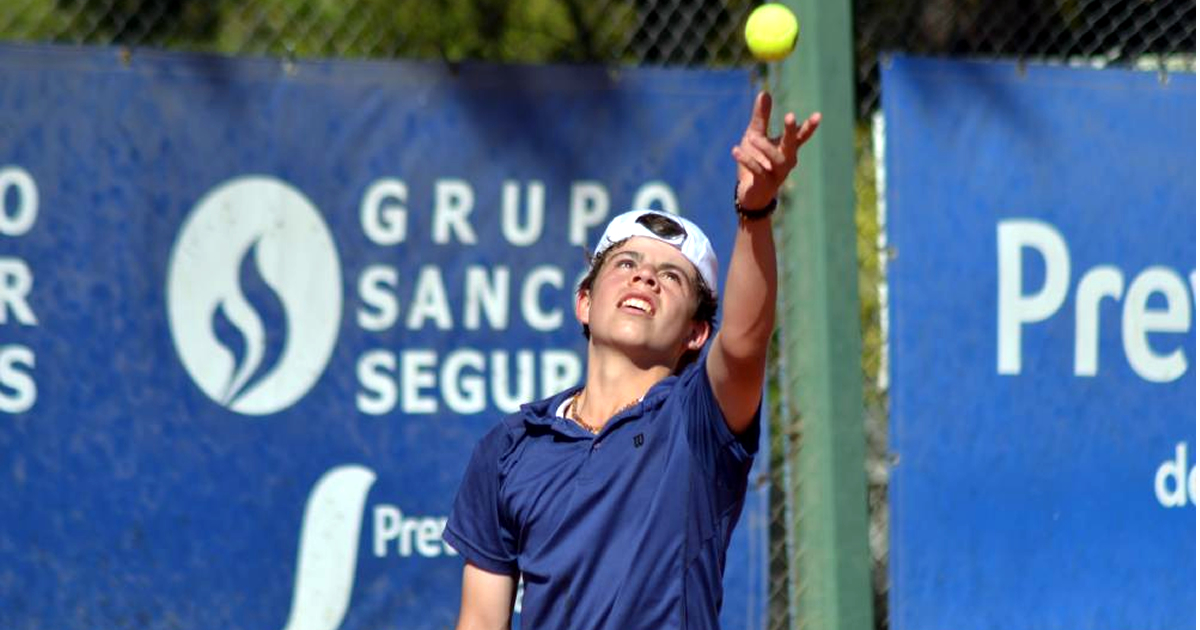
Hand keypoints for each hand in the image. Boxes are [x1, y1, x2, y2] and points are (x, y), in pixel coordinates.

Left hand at [731, 91, 820, 210]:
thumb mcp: (755, 135)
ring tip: (751, 137)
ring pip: (777, 159)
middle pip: (792, 145)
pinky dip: (748, 161)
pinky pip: (759, 171)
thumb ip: (761, 117)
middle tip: (790, 115)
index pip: (800, 136)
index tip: (818, 115)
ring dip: (765, 147)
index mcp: (786, 149)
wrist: (748, 193)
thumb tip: (764, 92)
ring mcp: (777, 174)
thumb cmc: (755, 161)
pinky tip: (735, 150)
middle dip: (792, 131)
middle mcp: (786, 161)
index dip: (809, 127)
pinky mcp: (765, 184)